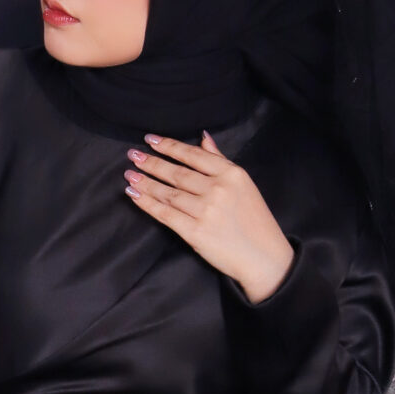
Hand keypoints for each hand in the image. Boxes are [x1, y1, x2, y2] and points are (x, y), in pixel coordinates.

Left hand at [124, 131, 295, 302]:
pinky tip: (134, 194)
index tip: (149, 139)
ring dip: (145, 182)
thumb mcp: (243, 183)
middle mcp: (218, 189)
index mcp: (232, 174)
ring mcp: (206, 211)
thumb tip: (203, 136)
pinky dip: (147, 203)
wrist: (264, 257)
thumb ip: (220, 160)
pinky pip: (165, 214)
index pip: (193, 155)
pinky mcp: (195, 232)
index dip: (169, 146)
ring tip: (130, 174)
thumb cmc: (254, 220)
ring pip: (168, 193)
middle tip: (132, 155)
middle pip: (177, 173)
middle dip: (151, 163)